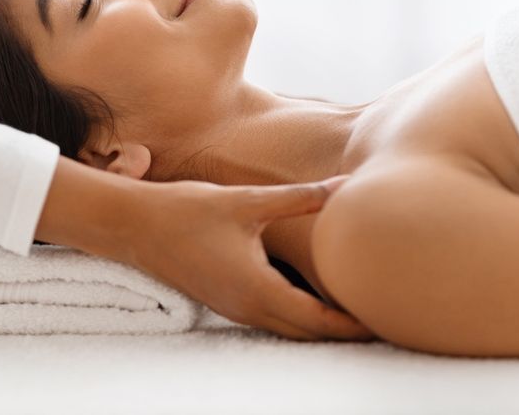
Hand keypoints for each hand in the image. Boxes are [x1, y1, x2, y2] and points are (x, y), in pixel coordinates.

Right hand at [122, 175, 374, 340]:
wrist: (133, 226)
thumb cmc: (186, 211)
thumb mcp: (247, 201)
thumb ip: (299, 198)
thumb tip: (343, 185)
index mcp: (257, 289)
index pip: (317, 319)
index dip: (353, 323)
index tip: (385, 321)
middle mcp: (247, 308)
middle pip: (307, 333)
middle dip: (345, 331)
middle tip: (384, 322)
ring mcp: (235, 308)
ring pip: (289, 330)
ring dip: (321, 327)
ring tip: (357, 314)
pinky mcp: (226, 301)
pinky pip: (272, 320)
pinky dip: (299, 319)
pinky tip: (314, 302)